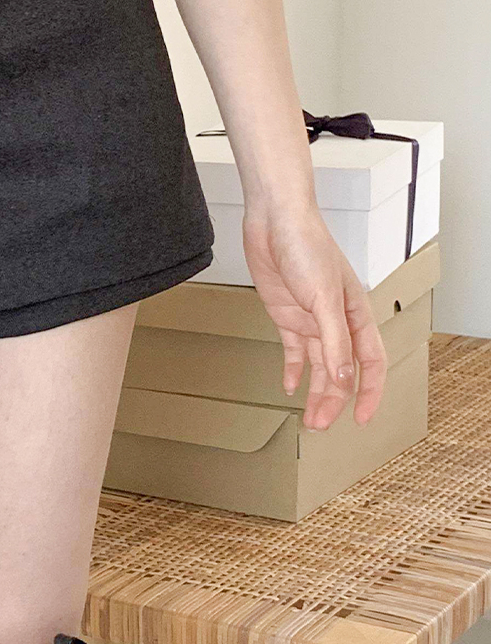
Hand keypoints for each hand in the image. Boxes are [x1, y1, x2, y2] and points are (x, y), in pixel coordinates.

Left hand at [242, 203, 387, 430]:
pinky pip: (294, 349)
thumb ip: (334, 340)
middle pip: (340, 370)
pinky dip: (293, 369)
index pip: (370, 362)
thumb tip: (345, 380)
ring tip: (308, 418)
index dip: (368, 392)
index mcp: (355, 314)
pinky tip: (290, 385)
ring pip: (318, 364)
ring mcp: (311, 317)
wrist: (274, 218)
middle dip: (333, 400)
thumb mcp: (324, 298)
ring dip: (314, 391)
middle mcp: (335, 320)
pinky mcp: (286, 313)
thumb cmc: (307, 246)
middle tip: (320, 425)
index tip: (360, 419)